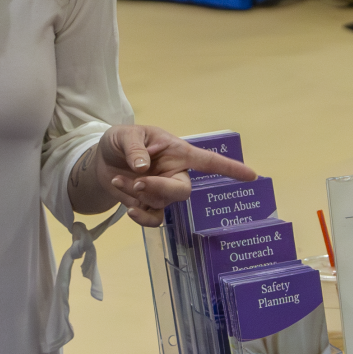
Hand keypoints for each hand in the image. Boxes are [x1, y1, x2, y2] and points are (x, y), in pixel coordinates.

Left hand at [84, 124, 257, 226]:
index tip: (252, 176)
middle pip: (183, 191)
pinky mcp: (150, 205)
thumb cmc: (120, 141)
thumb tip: (144, 167)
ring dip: (138, 195)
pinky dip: (140, 216)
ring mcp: (163, 192)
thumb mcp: (125, 135)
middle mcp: (175, 173)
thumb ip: (135, 148)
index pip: (208, 161)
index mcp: (177, 152)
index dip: (230, 169)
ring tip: (119, 181)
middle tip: (138, 183)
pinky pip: (154, 218)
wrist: (100, 161)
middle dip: (160, 189)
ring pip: (162, 203)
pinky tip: (129, 207)